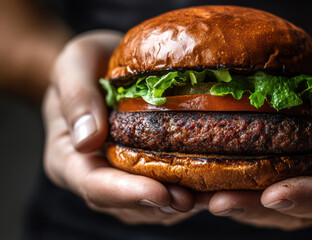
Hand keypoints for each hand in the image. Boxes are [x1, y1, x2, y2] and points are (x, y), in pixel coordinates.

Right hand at [43, 30, 199, 224]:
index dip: (126, 193)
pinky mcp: (140, 173)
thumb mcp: (75, 63)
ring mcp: (117, 178)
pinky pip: (160, 193)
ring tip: (205, 196)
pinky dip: (185, 192)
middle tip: (192, 199)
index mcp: (67, 156)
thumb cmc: (87, 62)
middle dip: (158, 204)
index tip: (159, 191)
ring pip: (145, 205)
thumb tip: (87, 139)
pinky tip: (207, 186)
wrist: (102, 65)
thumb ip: (76, 97)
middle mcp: (92, 175)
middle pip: (124, 203)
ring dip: (176, 204)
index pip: (93, 184)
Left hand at [206, 42, 311, 229]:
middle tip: (220, 203)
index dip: (308, 198)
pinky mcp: (291, 175)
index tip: (274, 195)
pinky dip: (235, 187)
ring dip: (239, 203)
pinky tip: (205, 184)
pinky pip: (263, 187)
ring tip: (202, 198)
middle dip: (257, 208)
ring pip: (275, 207)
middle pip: (299, 210)